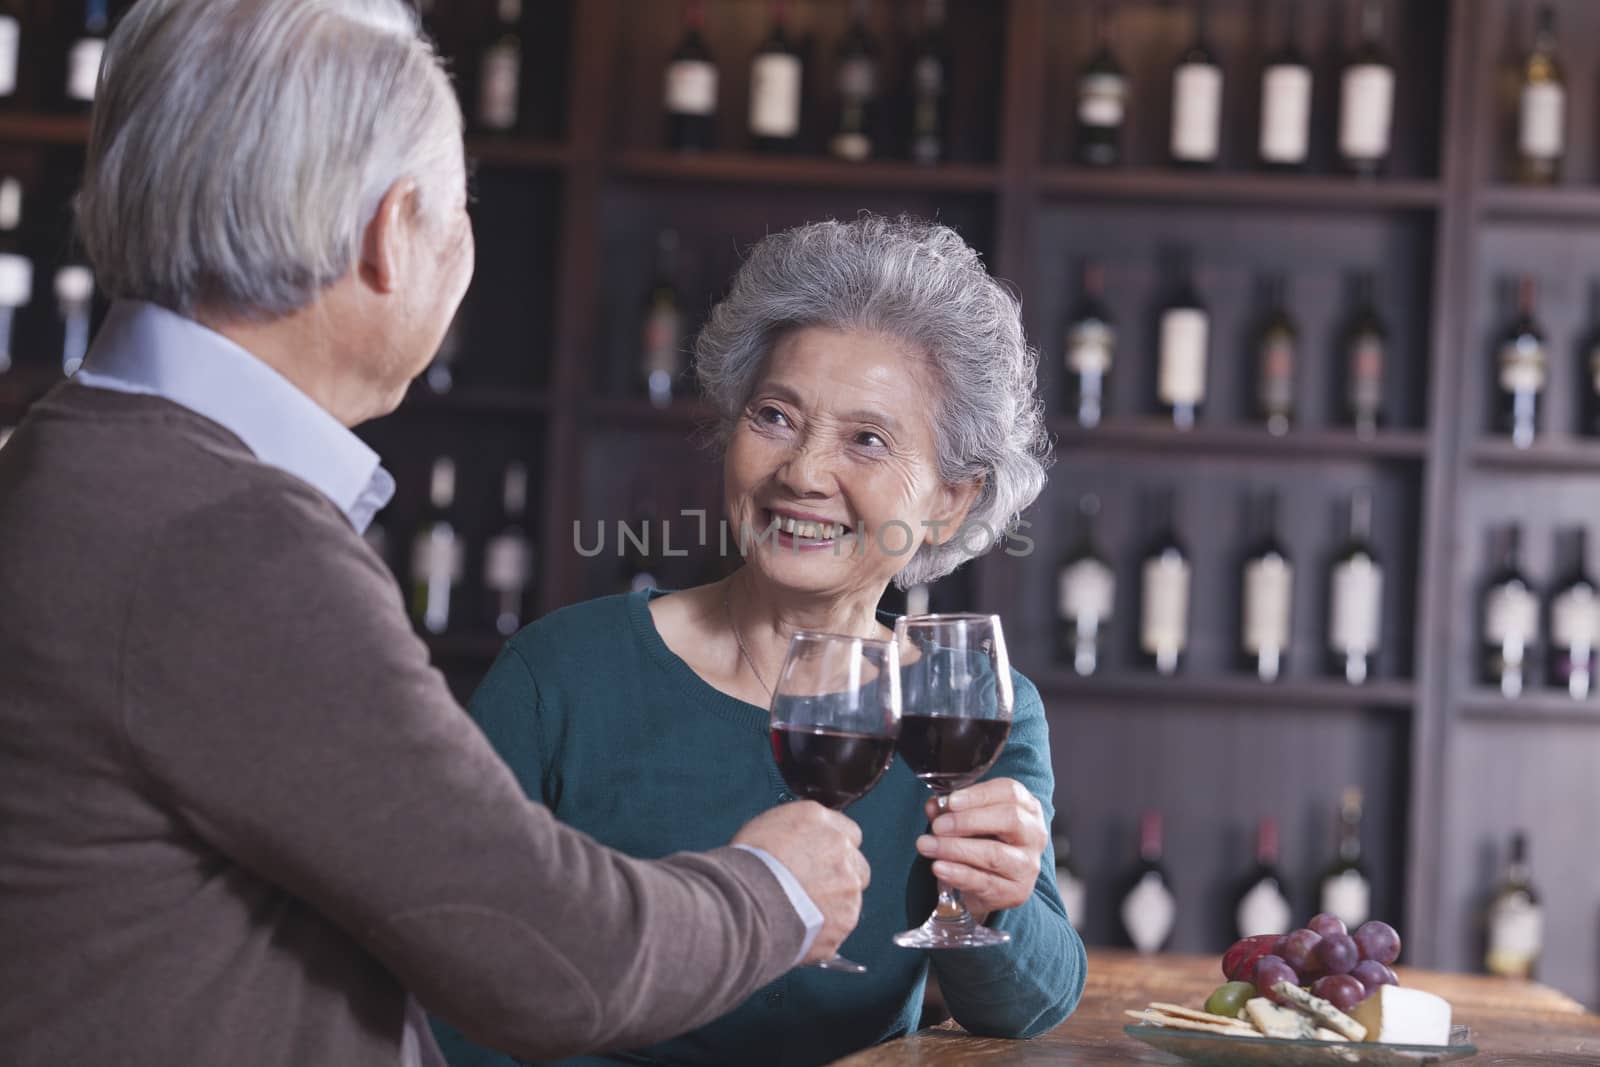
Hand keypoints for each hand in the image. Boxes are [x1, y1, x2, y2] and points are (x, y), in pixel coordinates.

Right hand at [731, 800, 869, 963]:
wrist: (744, 902)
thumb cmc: (745, 865)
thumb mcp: (765, 827)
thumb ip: (796, 832)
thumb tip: (800, 843)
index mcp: (818, 819)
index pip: (848, 831)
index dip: (834, 849)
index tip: (822, 862)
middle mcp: (840, 848)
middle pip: (857, 864)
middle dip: (841, 877)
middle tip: (814, 889)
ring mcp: (847, 885)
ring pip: (850, 897)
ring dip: (834, 904)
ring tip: (802, 913)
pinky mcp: (845, 919)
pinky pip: (840, 924)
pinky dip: (826, 929)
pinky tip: (802, 928)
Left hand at [915, 778, 1046, 919]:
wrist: (991, 886)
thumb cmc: (983, 842)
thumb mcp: (967, 821)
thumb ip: (950, 810)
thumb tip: (934, 806)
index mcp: (1026, 807)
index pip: (1009, 792)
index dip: (977, 795)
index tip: (950, 802)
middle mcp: (1033, 834)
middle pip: (1010, 819)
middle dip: (968, 821)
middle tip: (938, 826)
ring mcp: (1027, 865)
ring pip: (994, 854)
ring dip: (955, 849)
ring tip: (927, 845)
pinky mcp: (1016, 892)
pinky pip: (985, 882)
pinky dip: (958, 873)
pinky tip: (939, 867)